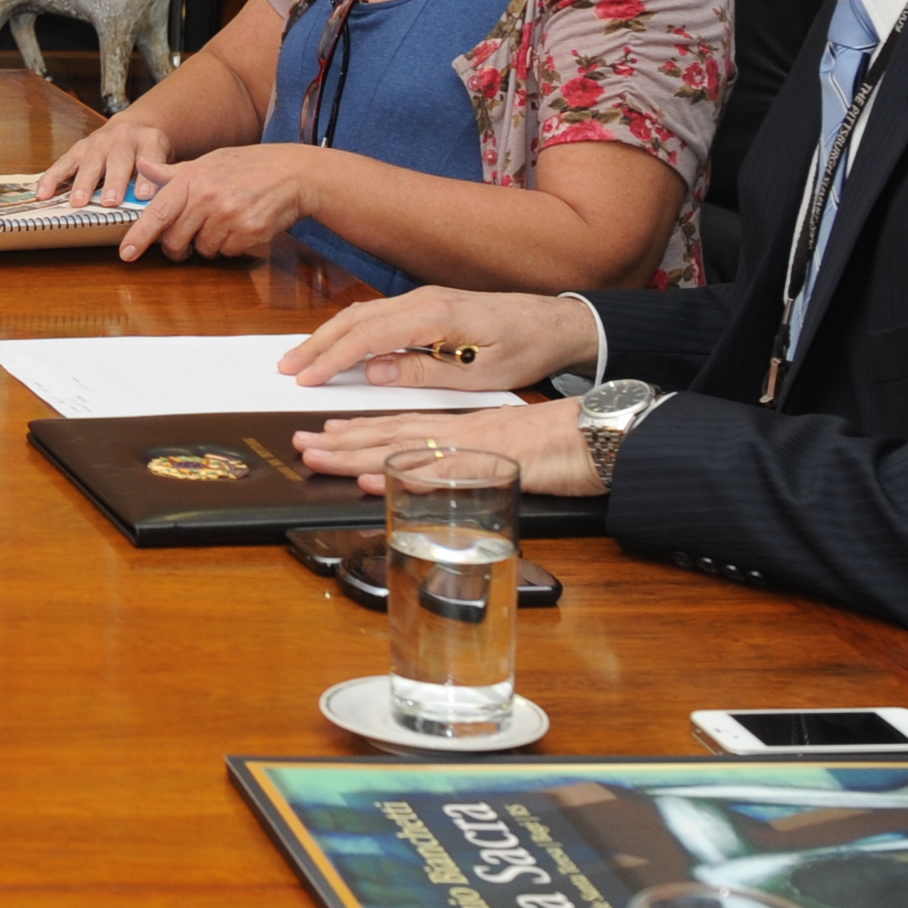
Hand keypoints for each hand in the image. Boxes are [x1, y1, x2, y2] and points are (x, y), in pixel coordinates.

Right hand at [33, 114, 171, 205]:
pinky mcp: (79, 148)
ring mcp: (98, 142)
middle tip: (111, 201)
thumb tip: (157, 206)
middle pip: (118, 160)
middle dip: (113, 182)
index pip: (150, 157)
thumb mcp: (165, 159)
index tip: (144, 196)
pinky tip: (43, 193)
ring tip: (78, 202)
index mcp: (150, 140)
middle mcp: (123, 138)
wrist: (134, 128)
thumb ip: (161, 178)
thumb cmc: (150, 153)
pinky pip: (63, 163)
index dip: (146, 177)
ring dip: (83, 183)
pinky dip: (52, 178)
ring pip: (90, 162)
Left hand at [114, 143, 338, 262]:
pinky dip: (230, 245)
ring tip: (223, 221)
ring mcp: (228, 216)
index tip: (126, 254)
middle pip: (175, 240)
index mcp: (191, 178)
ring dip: (208, 244)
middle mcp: (207, 198)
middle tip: (185, 241)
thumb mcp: (207, 161)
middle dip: (177, 247)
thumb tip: (141, 165)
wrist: (292, 173)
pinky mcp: (248, 232)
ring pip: (202, 249)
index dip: (139, 236)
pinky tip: (240, 226)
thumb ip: (172, 172)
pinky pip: (227, 252)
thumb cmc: (246, 166)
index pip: (157, 213)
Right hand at [284, 284, 591, 392]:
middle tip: (286, 368)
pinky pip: (376, 314)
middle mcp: (422, 300)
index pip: (368, 336)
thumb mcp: (480, 372)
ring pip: (362, 313)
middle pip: (355, 319)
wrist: (556, 322)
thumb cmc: (524, 348)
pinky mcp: (427, 304)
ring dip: (328, 335)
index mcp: (434, 315)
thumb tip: (374, 370)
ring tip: (301, 358)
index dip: (332, 358)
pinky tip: (337, 344)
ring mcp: (423, 298)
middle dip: (317, 343)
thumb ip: (424, 370)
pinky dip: (349, 329)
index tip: (306, 378)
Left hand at [290, 390, 600, 493]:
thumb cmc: (566, 444)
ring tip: (319, 456)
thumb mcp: (510, 450)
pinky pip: (445, 471)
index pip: (403, 426)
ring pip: (406, 449)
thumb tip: (443, 477)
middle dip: (343, 441)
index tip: (325, 434)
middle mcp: (463, 432)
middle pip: (392, 435)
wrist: (607, 433)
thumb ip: (475, 460)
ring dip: (359, 455)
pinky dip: (410, 476)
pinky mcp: (495, 466)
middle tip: (300, 444)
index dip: (361, 431)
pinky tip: (381, 481)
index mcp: (466, 428)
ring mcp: (476, 447)